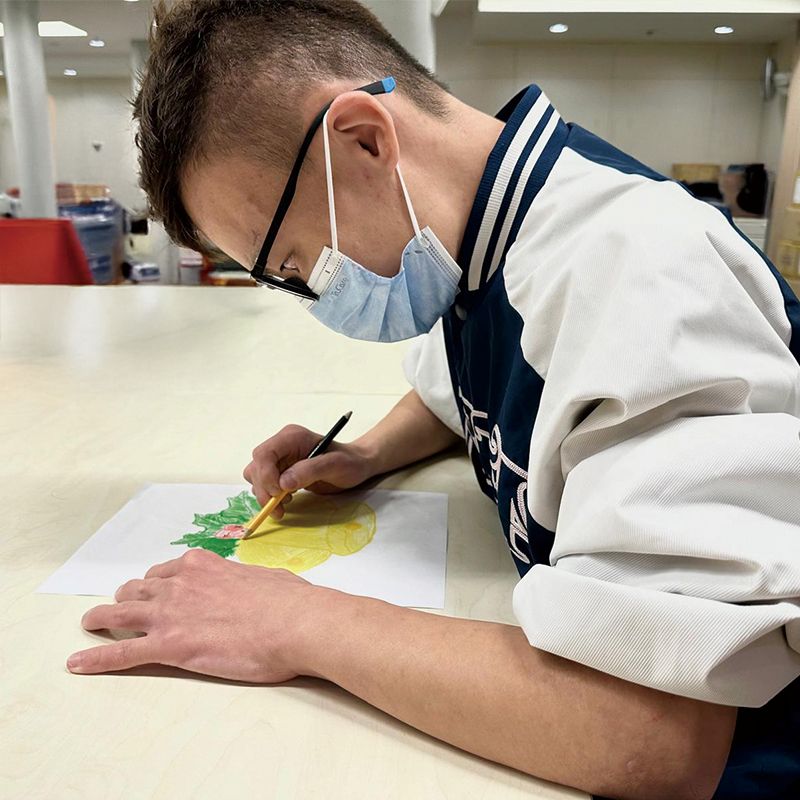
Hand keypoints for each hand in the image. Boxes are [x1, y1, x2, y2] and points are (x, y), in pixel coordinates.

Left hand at [67, 549, 324, 681]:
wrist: (295, 623)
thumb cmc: (290, 601)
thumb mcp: (266, 578)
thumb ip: (248, 582)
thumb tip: (258, 589)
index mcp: (204, 564)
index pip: (167, 570)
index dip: (157, 582)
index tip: (155, 589)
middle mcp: (180, 583)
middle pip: (138, 588)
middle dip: (127, 596)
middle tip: (122, 607)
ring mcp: (170, 613)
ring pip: (120, 613)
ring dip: (101, 618)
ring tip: (90, 624)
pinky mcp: (168, 646)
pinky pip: (121, 652)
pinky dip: (96, 659)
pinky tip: (78, 664)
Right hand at [243, 424, 374, 518]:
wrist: (356, 465)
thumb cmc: (349, 462)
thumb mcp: (335, 465)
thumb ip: (310, 471)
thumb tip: (284, 483)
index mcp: (292, 437)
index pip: (264, 454)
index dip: (265, 475)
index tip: (279, 493)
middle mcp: (282, 445)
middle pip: (256, 466)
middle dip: (264, 489)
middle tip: (280, 507)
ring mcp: (280, 457)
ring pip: (256, 476)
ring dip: (265, 494)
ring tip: (286, 502)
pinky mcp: (280, 470)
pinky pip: (264, 483)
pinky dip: (270, 495)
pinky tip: (287, 499)